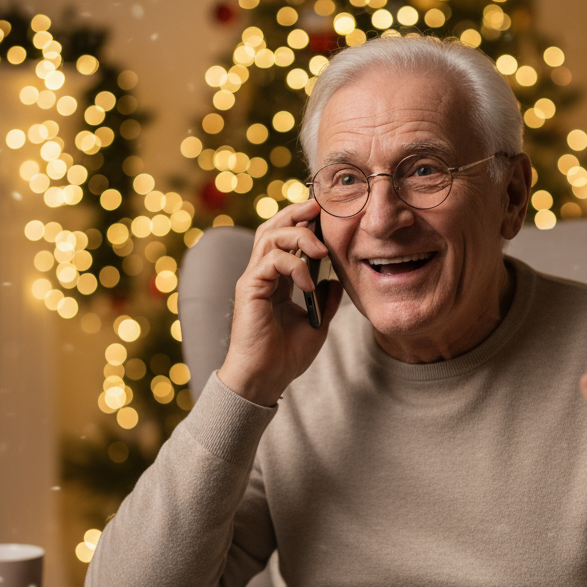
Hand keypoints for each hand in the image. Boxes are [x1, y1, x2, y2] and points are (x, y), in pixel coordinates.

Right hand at [217, 199, 343, 405]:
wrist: (266, 379)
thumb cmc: (285, 356)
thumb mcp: (316, 324)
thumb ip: (325, 300)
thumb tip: (336, 280)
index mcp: (276, 280)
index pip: (284, 238)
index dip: (301, 221)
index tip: (323, 213)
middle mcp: (262, 274)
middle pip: (272, 227)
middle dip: (295, 213)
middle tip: (318, 207)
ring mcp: (253, 279)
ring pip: (270, 237)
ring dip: (299, 237)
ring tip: (321, 250)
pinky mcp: (249, 289)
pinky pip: (271, 261)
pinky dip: (293, 265)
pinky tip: (307, 282)